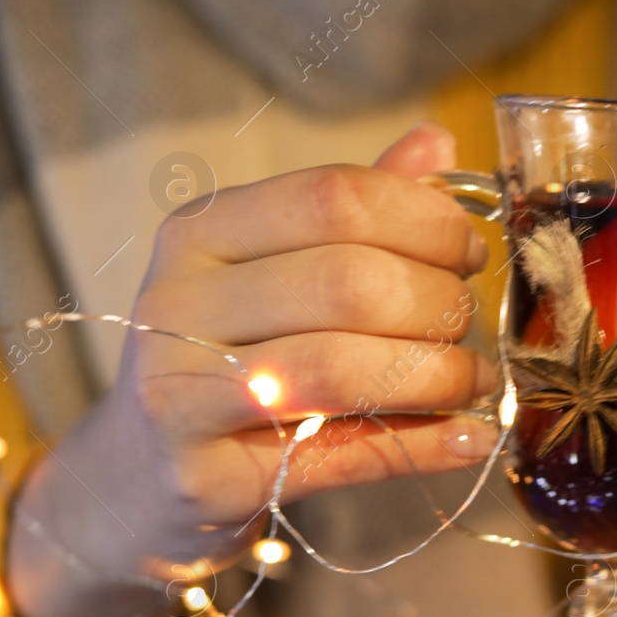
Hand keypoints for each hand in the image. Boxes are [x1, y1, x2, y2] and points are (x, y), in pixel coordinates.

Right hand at [6, 125, 497, 616]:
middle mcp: (179, 301)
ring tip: (477, 382)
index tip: (468, 253)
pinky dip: (428, 444)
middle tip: (467, 324)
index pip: (335, 197)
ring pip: (345, 368)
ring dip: (440, 376)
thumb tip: (436, 142)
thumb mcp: (277, 271)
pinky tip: (472, 437)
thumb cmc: (228, 356)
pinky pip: (346, 454)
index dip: (427, 221)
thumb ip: (354, 212)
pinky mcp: (209, 474)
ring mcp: (182, 392)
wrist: (140, 474)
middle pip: (349, 282)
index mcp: (202, 231)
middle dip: (439, 303)